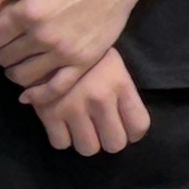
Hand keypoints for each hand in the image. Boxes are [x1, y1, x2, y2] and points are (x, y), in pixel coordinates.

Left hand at [0, 0, 151, 93]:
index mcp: (28, 11)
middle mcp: (43, 35)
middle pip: (4, 57)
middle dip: (1, 51)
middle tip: (10, 44)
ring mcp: (64, 52)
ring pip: (22, 76)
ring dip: (13, 72)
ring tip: (18, 62)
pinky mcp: (82, 62)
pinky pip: (55, 89)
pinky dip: (37, 96)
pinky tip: (27, 95)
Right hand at [26, 48, 151, 155]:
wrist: (50, 39)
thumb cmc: (86, 53)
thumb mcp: (113, 66)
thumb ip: (122, 94)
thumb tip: (128, 128)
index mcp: (120, 84)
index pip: (139, 125)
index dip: (133, 133)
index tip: (125, 129)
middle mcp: (100, 99)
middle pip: (114, 144)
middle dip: (109, 139)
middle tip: (101, 130)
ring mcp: (74, 107)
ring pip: (88, 149)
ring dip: (86, 141)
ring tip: (81, 126)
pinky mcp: (49, 112)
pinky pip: (60, 143)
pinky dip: (62, 137)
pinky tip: (62, 123)